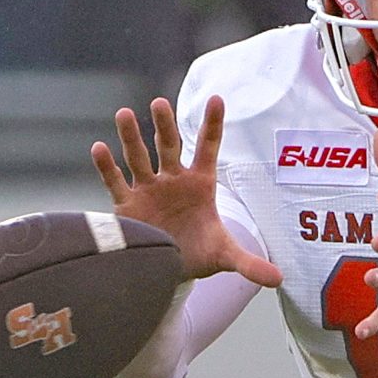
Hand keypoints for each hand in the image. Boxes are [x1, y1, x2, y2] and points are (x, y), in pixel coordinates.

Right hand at [91, 95, 281, 286]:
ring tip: (125, 114)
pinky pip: (115, 182)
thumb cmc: (199, 253)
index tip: (217, 99)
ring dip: (131, 138)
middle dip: (164, 126)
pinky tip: (99, 148)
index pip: (208, 148)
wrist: (170, 270)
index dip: (212, 124)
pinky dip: (106, 167)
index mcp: (200, 183)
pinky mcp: (127, 205)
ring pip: (139, 158)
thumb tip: (279, 279)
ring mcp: (149, 189)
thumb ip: (249, 263)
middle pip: (169, 146)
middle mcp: (173, 180)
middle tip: (160, 104)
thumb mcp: (225, 255)